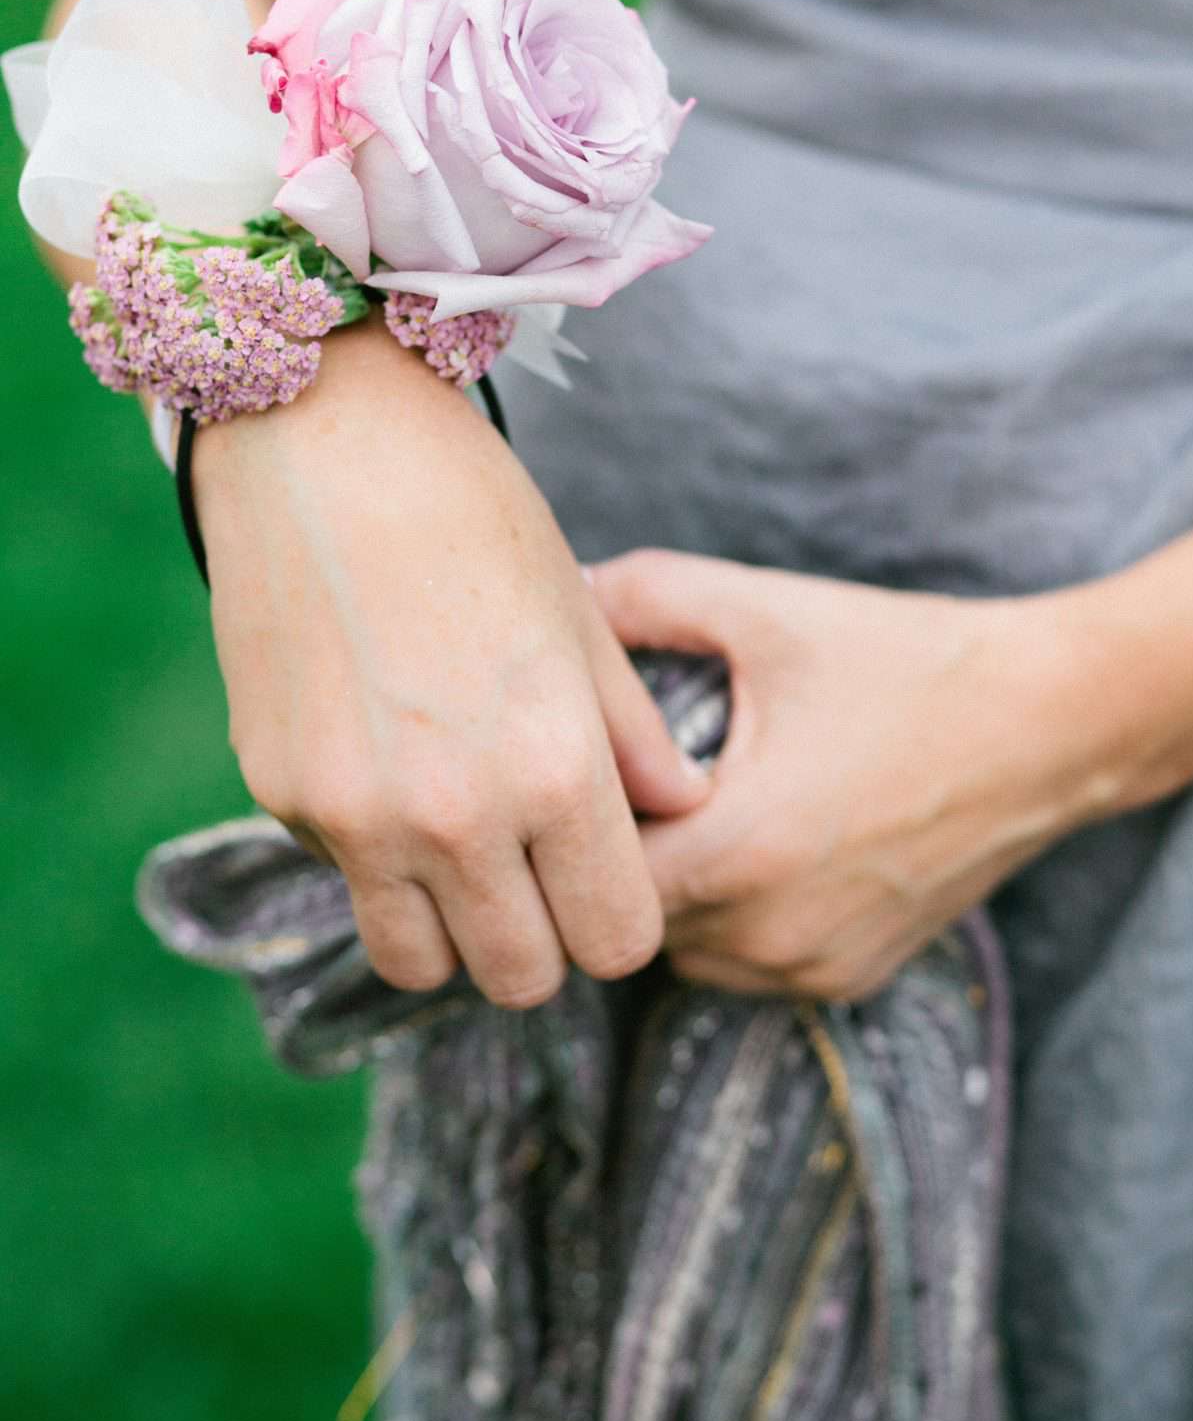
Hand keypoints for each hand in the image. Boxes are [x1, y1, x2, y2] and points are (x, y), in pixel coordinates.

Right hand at [194, 319, 710, 1007]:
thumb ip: (632, 738)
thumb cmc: (475, 514)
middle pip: (521, 976)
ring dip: (452, 928)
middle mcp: (456, 816)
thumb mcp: (580, 619)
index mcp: (555, 769)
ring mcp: (356, 816)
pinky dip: (375, 857)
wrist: (326, 444)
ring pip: (418, 963)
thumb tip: (680, 807)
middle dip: (543, 940)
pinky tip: (387, 766)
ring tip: (463, 850)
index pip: (616, 940)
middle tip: (538, 873)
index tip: (607, 879)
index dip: (620, 918)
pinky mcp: (284, 795)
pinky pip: (346, 878)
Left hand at [588, 549, 1109, 1000]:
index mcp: (734, 852)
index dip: (576, 812)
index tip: (584, 758)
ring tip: (702, 804)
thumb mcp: (767, 610)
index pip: (589, 868)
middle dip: (622, 848)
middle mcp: (769, 934)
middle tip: (638, 775)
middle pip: (631, 913)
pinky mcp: (852, 978)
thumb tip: (560, 591)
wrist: (1053, 723)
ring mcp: (814, 967)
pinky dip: (737, 916)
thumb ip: (645, 597)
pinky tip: (764, 838)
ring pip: (685, 949)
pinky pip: (749, 964)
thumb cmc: (908, 661)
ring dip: (677, 889)